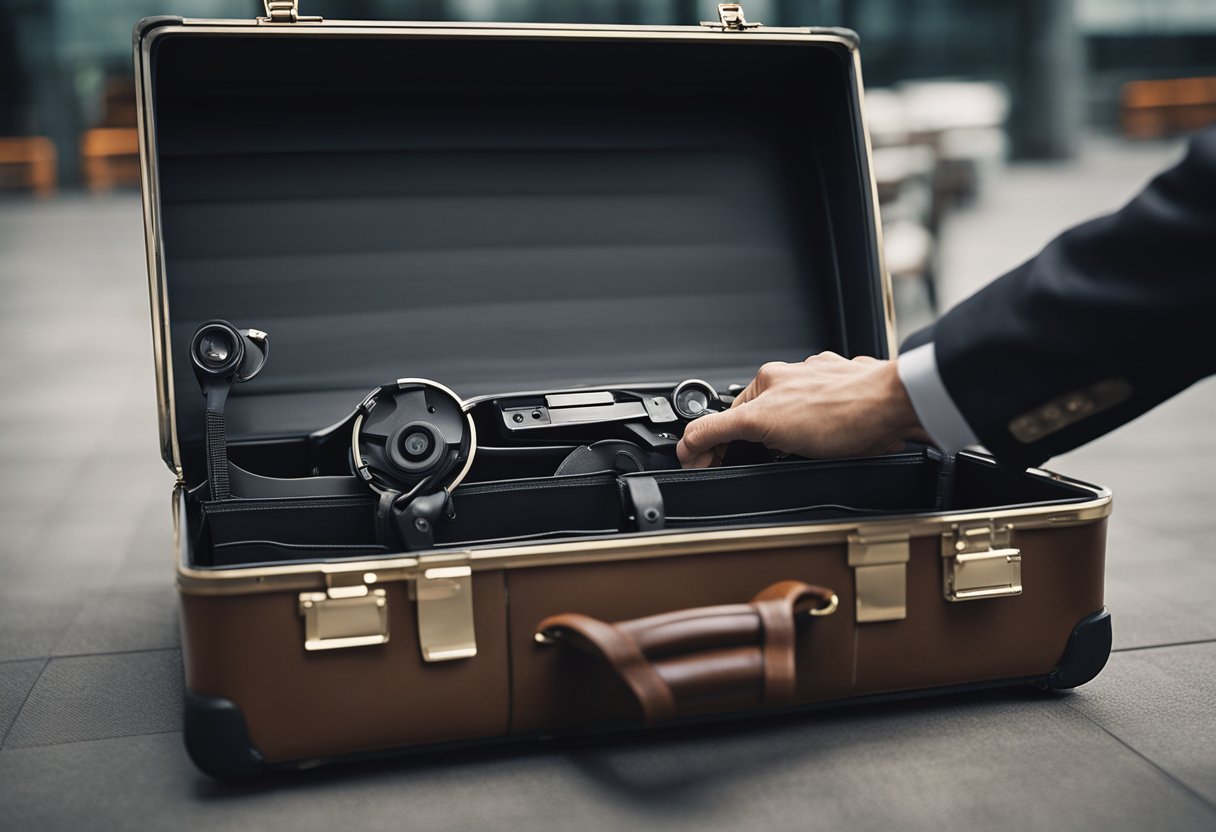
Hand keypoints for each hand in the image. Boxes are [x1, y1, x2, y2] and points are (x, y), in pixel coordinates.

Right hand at [676, 352, 930, 467]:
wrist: (901, 407)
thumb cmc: (845, 414)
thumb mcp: (764, 425)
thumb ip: (720, 431)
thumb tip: (688, 442)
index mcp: (767, 380)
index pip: (724, 417)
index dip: (711, 446)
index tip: (703, 465)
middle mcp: (794, 377)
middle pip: (756, 419)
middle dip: (751, 445)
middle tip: (749, 467)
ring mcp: (823, 387)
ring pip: (791, 420)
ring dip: (786, 441)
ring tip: (796, 457)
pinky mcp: (849, 398)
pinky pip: (823, 420)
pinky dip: (818, 435)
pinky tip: (827, 447)